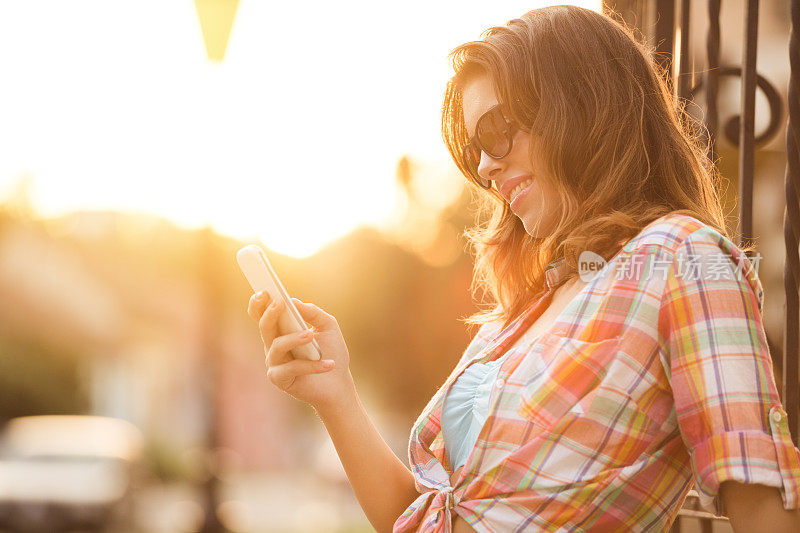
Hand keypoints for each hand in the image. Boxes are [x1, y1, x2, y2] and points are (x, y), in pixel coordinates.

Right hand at [247, 291, 354, 411]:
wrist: (339, 384)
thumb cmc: (332, 352)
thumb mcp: (328, 326)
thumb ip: (312, 312)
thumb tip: (294, 301)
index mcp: (281, 331)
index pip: (262, 315)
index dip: (258, 303)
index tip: (264, 291)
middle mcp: (273, 346)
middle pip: (264, 327)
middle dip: (269, 314)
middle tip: (279, 303)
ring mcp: (275, 363)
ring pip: (276, 347)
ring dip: (293, 339)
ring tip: (310, 335)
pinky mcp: (280, 380)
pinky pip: (291, 369)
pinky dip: (311, 366)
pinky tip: (328, 364)